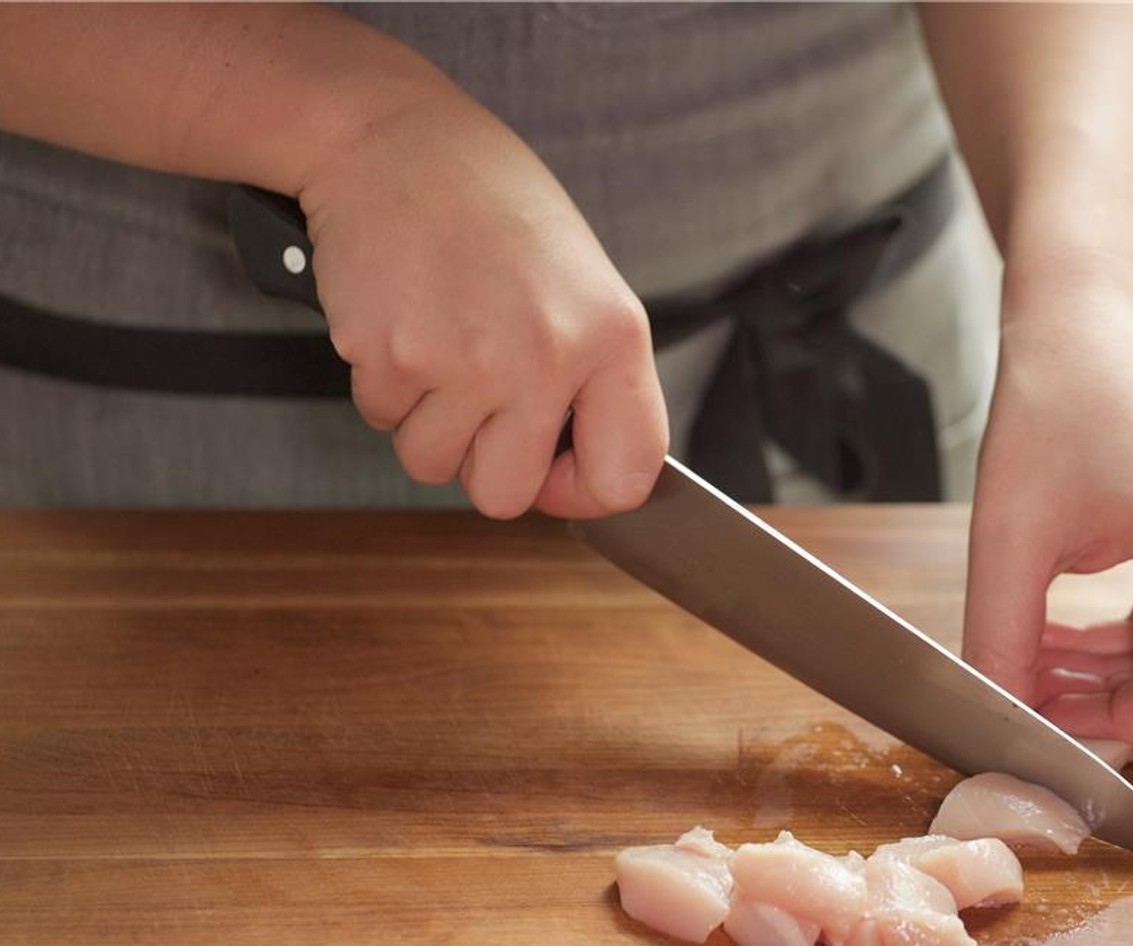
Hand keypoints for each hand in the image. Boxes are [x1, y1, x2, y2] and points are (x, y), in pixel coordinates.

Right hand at [298, 91, 667, 518]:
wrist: (394, 139)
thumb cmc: (491, 206)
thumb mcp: (582, 284)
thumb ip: (590, 379)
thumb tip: (576, 467)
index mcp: (611, 338)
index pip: (624, 477)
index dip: (581, 489)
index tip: (554, 467)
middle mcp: (546, 357)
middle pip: (506, 495)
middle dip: (481, 463)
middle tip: (477, 402)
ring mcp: (466, 362)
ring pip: (432, 464)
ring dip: (426, 421)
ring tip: (438, 344)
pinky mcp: (392, 356)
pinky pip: (382, 418)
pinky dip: (385, 383)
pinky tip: (403, 320)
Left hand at [962, 265, 1132, 745]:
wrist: (1090, 316)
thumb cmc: (1056, 399)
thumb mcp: (1010, 536)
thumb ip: (1002, 639)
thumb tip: (996, 715)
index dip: (1112, 728)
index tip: (1040, 721)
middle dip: (1114, 706)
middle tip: (1032, 696)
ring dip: (1117, 675)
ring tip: (1033, 661)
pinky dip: (1130, 641)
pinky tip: (1060, 634)